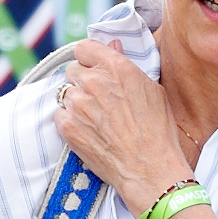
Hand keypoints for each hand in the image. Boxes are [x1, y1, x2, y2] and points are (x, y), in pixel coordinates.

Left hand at [54, 39, 189, 218]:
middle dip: (82, 81)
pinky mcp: (68, 126)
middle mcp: (94, 81)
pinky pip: (59, 114)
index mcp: (116, 67)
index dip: (88, 59)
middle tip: (96, 99)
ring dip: (75, 102)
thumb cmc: (158, 132)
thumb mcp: (152, 90)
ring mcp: (78, 104)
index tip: (93, 69)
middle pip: (72, 70)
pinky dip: (69, 120)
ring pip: (65, 93)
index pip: (84, 47)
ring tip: (93, 118)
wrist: (149, 171)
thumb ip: (127, 66)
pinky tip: (86, 130)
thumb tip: (113, 47)